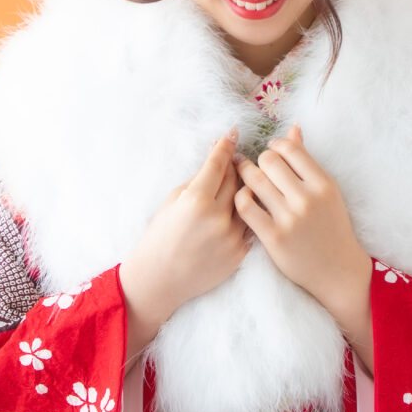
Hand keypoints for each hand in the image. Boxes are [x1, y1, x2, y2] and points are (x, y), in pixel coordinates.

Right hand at [120, 130, 250, 360]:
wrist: (161, 278)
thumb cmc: (161, 235)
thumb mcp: (173, 200)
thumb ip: (198, 180)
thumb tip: (218, 158)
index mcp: (196, 200)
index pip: (218, 164)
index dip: (226, 146)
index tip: (234, 133)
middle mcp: (217, 218)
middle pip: (237, 180)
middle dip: (237, 165)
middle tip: (238, 156)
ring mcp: (232, 237)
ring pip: (249, 201)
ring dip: (247, 189)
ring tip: (246, 180)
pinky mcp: (240, 253)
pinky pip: (250, 224)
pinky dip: (248, 214)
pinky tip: (246, 207)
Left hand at [233, 124, 374, 370]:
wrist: (337, 271)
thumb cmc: (331, 226)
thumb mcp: (326, 192)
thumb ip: (307, 161)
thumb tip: (293, 128)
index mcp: (323, 184)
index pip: (290, 149)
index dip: (275, 145)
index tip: (271, 153)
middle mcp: (307, 199)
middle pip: (269, 161)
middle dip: (259, 160)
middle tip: (256, 165)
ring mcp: (289, 219)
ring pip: (254, 180)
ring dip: (245, 174)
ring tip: (243, 175)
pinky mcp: (273, 238)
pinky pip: (245, 207)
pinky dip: (241, 198)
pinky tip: (245, 199)